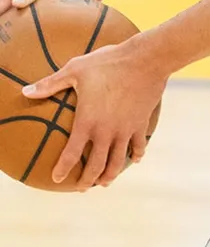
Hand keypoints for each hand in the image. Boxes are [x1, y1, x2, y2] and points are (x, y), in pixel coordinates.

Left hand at [22, 37, 165, 190]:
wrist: (147, 59)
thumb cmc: (109, 62)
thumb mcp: (76, 69)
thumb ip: (51, 83)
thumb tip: (26, 92)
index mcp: (87, 122)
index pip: (71, 155)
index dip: (63, 169)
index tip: (57, 177)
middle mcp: (106, 131)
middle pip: (96, 165)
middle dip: (87, 180)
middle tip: (82, 187)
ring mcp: (126, 129)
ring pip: (117, 161)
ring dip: (110, 175)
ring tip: (104, 182)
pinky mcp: (141, 122)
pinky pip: (139, 145)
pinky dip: (136, 155)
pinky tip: (135, 158)